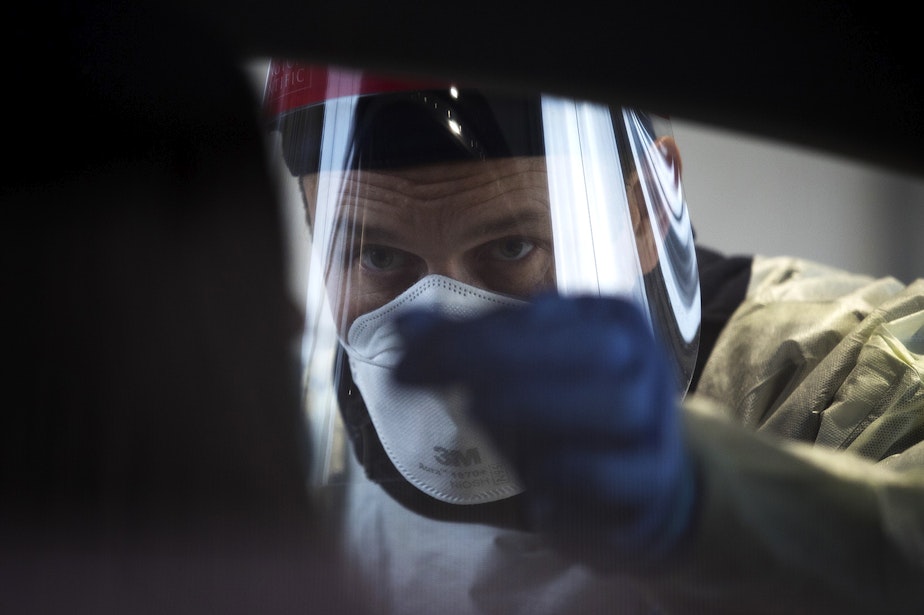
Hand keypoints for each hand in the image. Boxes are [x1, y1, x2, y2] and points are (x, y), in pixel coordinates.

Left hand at [394, 293, 696, 569]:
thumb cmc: (570, 420)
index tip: (410, 357)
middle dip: (507, 361)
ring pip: (616, 406)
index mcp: (610, 321)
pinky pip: (618, 473)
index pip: (542, 314)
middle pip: (591, 351)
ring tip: (480, 415)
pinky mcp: (652, 482)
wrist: (645, 489)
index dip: (472, 331)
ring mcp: (656, 424)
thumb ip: (468, 348)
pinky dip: (570, 474)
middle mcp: (643, 363)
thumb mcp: (523, 377)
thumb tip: (403, 326)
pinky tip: (531, 485)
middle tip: (443, 386)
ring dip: (540, 408)